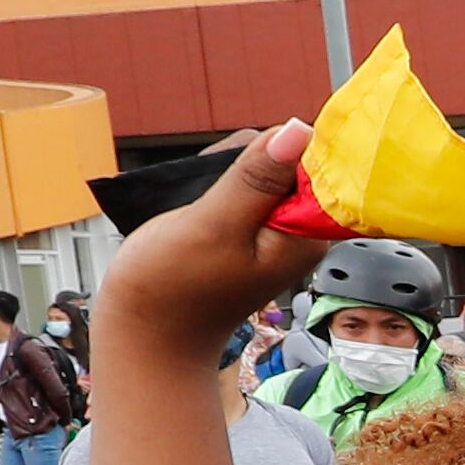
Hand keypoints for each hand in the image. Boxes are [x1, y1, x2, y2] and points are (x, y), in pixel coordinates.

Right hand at [117, 122, 332, 358]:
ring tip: (199, 210)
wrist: (146, 335)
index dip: (278, 152)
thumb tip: (299, 129)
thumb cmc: (173, 289)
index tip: (238, 178)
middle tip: (211, 202)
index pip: (318, 162)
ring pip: (259, 170)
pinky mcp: (248, 230)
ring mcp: (275, 231)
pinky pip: (241, 189)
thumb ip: (257, 178)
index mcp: (308, 233)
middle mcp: (300, 231)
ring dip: (226, 175)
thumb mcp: (214, 225)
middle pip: (287, 161)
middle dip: (245, 164)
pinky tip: (198, 211)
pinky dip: (218, 188)